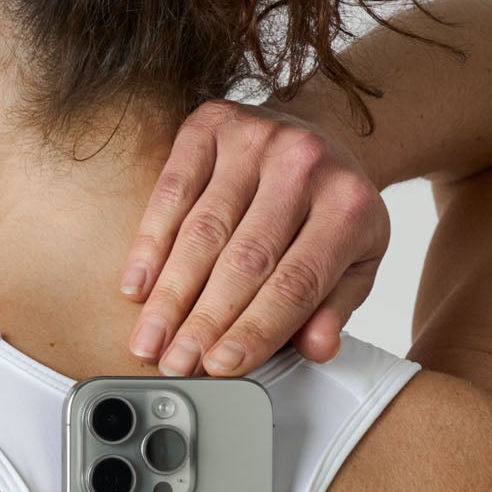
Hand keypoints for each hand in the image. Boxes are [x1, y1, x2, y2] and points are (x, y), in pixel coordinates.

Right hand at [119, 99, 389, 377]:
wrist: (321, 130)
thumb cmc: (331, 208)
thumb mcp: (355, 262)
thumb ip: (335, 308)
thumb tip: (317, 348)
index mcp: (349, 207)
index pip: (297, 283)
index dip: (255, 329)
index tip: (221, 366)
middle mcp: (305, 164)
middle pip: (245, 259)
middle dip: (204, 321)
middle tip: (176, 362)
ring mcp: (257, 138)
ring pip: (204, 230)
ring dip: (170, 293)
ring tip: (149, 339)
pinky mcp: (213, 124)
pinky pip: (173, 190)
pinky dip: (151, 242)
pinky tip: (136, 285)